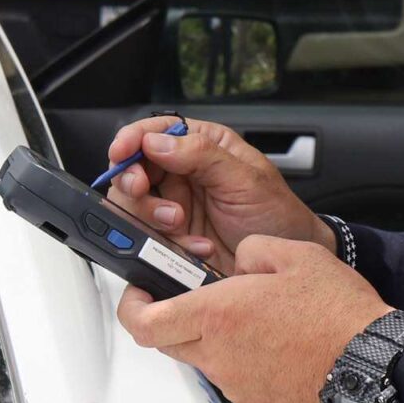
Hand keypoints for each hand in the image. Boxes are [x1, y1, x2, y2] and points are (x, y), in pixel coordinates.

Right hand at [101, 114, 332, 276]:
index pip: (156, 131)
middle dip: (133, 180)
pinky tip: (197, 247)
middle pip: (135, 168)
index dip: (133, 139)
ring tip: (179, 223)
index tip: (121, 152)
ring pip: (134, 204)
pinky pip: (148, 238)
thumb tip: (157, 141)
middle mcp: (183, 174)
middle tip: (141, 190)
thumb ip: (202, 156)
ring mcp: (175, 207)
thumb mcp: (246, 180)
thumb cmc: (278, 217)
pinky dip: (166, 244)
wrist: (282, 271)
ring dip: (150, 214)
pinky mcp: (171, 239)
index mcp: (202, 147)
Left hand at [117, 234, 391, 402]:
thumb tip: (238, 261)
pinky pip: (230, 375)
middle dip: (167, 318)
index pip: (144, 321)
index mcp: (218, 315)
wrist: (373, 367)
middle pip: (166, 342)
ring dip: (207, 336)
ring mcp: (236, 383)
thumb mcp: (292, 254)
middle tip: (187, 297)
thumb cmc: (338, 316)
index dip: (131, 305)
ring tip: (246, 315)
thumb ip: (250, 252)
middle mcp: (218, 354)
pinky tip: (269, 339)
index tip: (138, 289)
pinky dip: (236, 356)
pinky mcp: (255, 400)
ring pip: (200, 358)